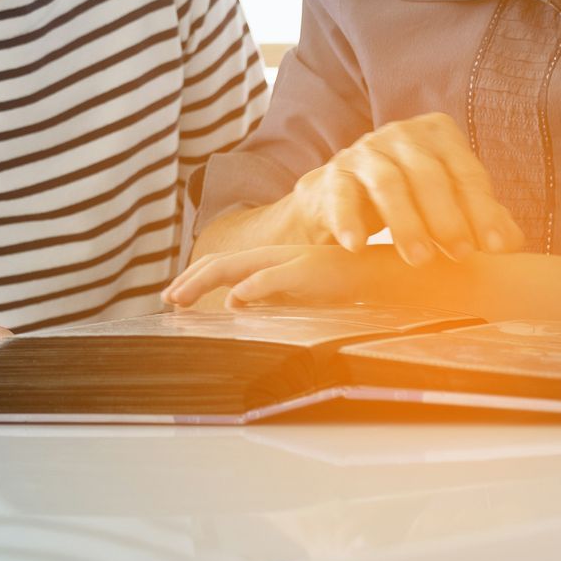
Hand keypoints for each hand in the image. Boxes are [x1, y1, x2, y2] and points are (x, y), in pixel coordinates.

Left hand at [164, 244, 400, 308]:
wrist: (394, 273)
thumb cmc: (351, 285)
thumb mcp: (303, 294)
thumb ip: (273, 296)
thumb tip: (237, 305)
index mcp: (277, 261)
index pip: (228, 265)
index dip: (197, 276)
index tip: (174, 295)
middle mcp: (280, 256)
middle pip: (224, 263)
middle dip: (191, 279)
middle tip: (167, 298)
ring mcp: (295, 261)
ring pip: (240, 266)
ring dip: (206, 280)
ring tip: (182, 297)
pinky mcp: (313, 270)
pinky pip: (278, 277)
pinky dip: (255, 287)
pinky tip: (236, 299)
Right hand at [288, 113, 523, 263]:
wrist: (337, 199)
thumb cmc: (407, 199)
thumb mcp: (447, 203)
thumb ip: (480, 217)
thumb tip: (513, 243)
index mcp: (438, 136)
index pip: (466, 172)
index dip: (484, 210)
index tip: (497, 248)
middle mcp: (401, 135)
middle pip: (428, 174)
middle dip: (447, 216)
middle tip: (461, 255)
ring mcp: (364, 152)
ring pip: (387, 182)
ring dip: (405, 222)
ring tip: (419, 259)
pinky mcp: (332, 175)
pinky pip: (340, 195)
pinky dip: (349, 219)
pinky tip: (358, 246)